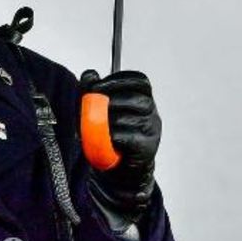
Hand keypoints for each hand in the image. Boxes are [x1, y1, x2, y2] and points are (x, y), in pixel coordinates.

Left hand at [79, 69, 161, 217]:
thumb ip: (92, 90)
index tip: (98, 85)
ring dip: (110, 119)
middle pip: (138, 99)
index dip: (120, 80)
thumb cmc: (109, 133)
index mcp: (144, 98)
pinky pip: (129, 137)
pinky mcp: (147, 147)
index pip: (140, 81)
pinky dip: (113, 136)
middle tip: (92, 102)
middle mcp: (152, 112)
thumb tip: (89, 74)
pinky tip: (105, 138)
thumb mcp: (97, 109)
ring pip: (132, 118)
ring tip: (96, 124)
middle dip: (112, 98)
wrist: (117, 167)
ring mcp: (152, 130)